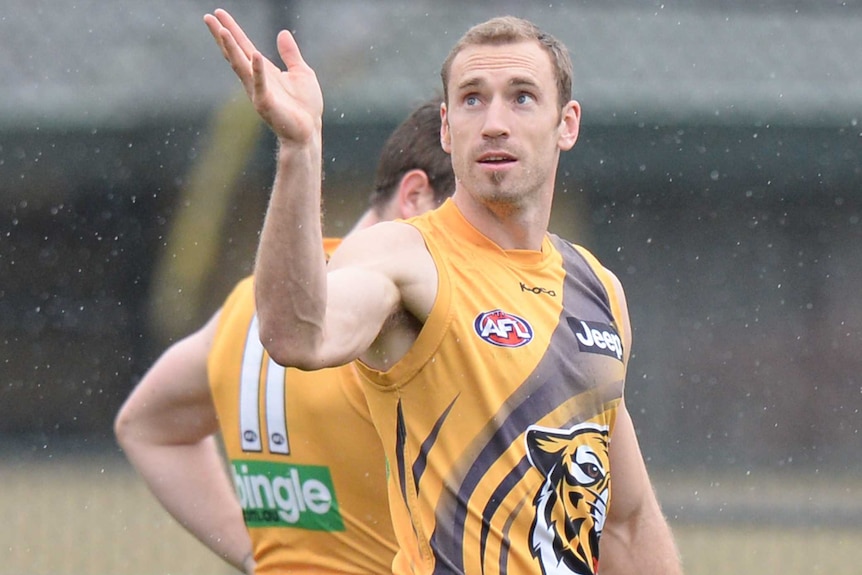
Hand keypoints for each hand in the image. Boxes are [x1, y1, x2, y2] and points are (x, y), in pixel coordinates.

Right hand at [204, 9, 322, 147]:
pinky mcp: (266, 104)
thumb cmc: (306, 106)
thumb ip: (290, 54)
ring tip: (222, 31)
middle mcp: (256, 79)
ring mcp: (258, 92)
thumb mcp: (301, 72)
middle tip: (208, 17)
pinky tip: (255, 55)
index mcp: (264, 71)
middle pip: (235, 53)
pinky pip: (261, 84)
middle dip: (222, 36)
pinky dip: (258, 70)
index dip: (232, 29)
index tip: (218, 13)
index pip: (244, 46)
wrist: (309, 131)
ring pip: (241, 66)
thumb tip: (282, 32)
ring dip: (231, 49)